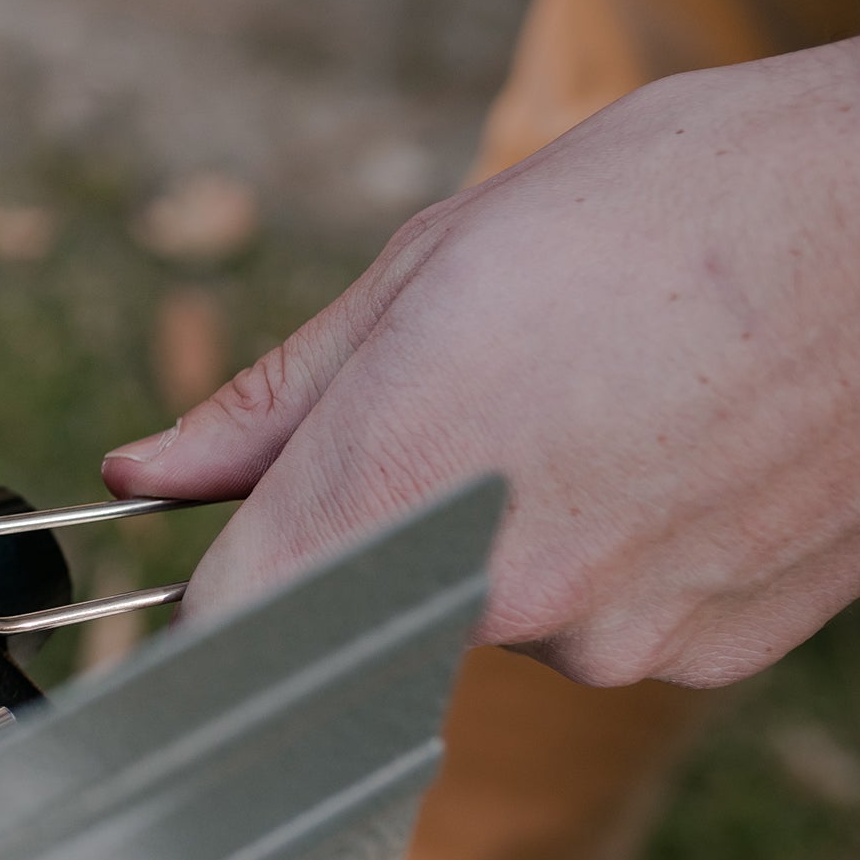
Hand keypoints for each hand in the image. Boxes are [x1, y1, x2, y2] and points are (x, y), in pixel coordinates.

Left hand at [103, 41, 859, 687]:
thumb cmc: (692, 205)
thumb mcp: (444, 259)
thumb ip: (281, 396)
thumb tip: (146, 471)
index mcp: (409, 480)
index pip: (233, 623)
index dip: (199, 597)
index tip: (193, 564)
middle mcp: (508, 595)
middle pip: (365, 594)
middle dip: (380, 502)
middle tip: (478, 377)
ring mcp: (621, 639)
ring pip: (489, 602)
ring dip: (506, 518)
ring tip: (605, 388)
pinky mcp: (712, 653)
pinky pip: (602, 615)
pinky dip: (610, 542)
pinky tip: (675, 439)